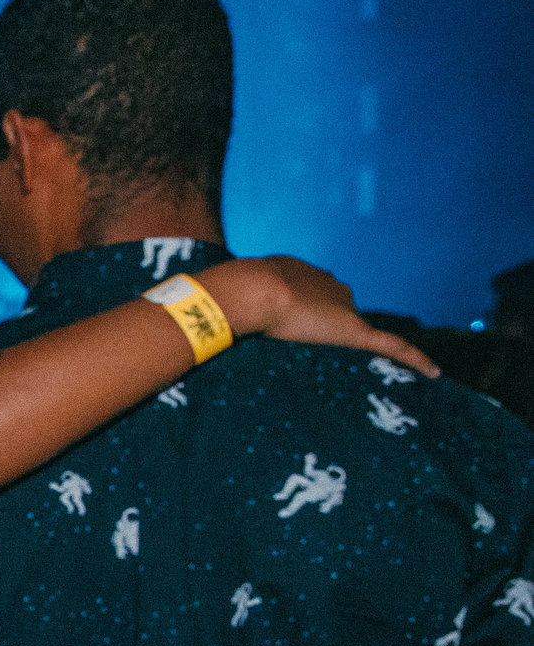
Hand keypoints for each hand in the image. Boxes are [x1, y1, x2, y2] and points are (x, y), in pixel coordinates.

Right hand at [228, 256, 435, 375]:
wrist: (251, 290)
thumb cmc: (234, 292)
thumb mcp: (232, 296)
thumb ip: (236, 305)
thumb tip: (212, 317)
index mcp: (301, 273)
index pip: (313, 293)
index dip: (304, 310)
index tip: (293, 324)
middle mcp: (330, 285)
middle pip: (338, 308)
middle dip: (326, 324)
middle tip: (306, 344)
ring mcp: (344, 307)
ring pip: (357, 327)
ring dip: (348, 342)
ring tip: (336, 361)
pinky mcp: (355, 331)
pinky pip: (392, 346)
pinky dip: (413, 358)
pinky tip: (433, 373)